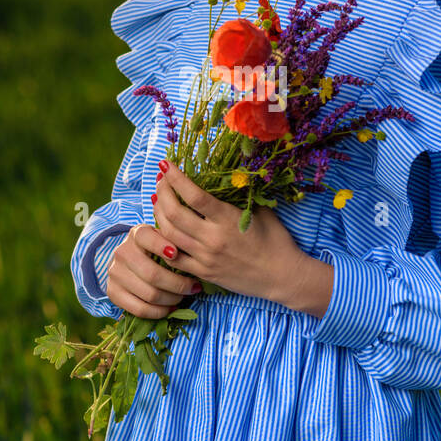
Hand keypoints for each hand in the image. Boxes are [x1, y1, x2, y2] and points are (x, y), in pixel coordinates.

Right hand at [106, 222, 201, 319]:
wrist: (130, 262)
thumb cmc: (158, 250)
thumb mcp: (165, 239)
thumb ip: (177, 241)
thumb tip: (197, 253)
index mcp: (136, 234)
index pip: (146, 237)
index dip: (161, 246)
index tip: (177, 254)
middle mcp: (122, 252)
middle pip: (153, 274)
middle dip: (178, 284)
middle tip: (194, 288)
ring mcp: (115, 273)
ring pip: (149, 294)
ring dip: (172, 300)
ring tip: (183, 297)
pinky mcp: (112, 292)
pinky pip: (139, 309)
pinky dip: (159, 312)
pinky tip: (171, 308)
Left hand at [151, 159, 320, 307]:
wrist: (282, 277)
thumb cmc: (276, 240)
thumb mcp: (261, 211)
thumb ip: (240, 196)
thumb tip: (222, 177)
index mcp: (228, 220)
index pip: (194, 196)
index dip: (176, 178)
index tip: (166, 164)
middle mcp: (213, 238)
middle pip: (174, 213)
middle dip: (162, 192)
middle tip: (161, 179)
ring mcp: (205, 258)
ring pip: (168, 234)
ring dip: (158, 213)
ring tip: (158, 199)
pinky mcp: (202, 273)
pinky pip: (172, 258)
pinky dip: (162, 242)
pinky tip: (161, 229)